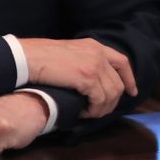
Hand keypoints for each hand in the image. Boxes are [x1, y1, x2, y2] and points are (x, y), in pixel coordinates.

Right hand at [18, 37, 136, 117]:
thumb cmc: (40, 56)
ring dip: (102, 108)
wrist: (27, 57)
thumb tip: (89, 79)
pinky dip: (93, 110)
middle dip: (112, 101)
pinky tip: (83, 112)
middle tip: (99, 111)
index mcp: (94, 46)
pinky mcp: (88, 77)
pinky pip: (100, 100)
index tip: (131, 92)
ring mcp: (94, 65)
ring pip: (111, 94)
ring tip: (89, 113)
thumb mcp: (68, 52)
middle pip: (118, 83)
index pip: (122, 62)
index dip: (129, 79)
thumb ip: (82, 59)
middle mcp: (98, 54)